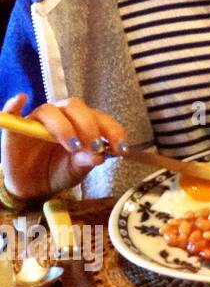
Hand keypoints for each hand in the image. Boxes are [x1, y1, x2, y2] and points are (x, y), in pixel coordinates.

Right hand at [1, 93, 127, 200]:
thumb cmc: (59, 172)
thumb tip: (99, 156)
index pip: (99, 117)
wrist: (34, 187)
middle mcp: (61, 116)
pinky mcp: (15, 128)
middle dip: (89, 126)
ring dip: (63, 126)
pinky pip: (12, 112)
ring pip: (50, 111)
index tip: (120, 148)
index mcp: (81, 122)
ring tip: (73, 145)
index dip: (112, 130)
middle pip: (75, 108)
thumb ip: (86, 161)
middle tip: (94, 147)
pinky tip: (20, 99)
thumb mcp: (77, 170)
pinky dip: (14, 104)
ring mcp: (37, 120)